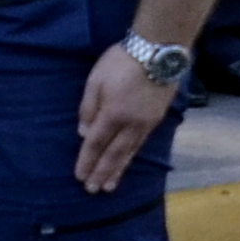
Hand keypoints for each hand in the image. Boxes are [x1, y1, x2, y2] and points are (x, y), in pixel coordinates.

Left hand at [73, 43, 172, 192]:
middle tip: (94, 190)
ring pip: (130, 152)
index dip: (87, 161)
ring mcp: (147, 123)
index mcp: (112, 114)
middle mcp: (131, 124)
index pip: (96, 143)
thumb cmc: (121, 61)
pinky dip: (132, 156)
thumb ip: (88, 108)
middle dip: (102, 172)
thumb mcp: (95, 80)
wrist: (159, 50)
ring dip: (119, 170)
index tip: (80, 177)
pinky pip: (141, 143)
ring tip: (111, 186)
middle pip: (114, 153)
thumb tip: (84, 133)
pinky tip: (128, 161)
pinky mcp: (158, 118)